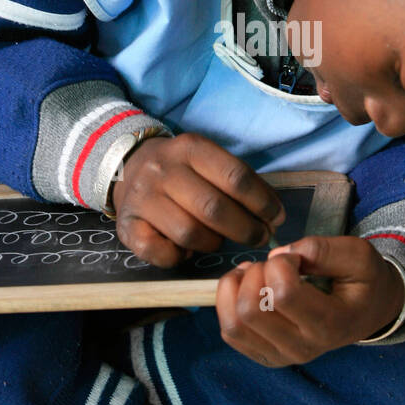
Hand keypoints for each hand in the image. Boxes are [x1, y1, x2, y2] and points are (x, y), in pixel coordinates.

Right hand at [112, 132, 285, 268]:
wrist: (128, 166)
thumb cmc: (182, 170)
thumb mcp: (208, 161)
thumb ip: (239, 183)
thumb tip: (274, 216)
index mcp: (190, 148)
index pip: (236, 177)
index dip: (262, 202)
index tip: (277, 218)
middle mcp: (163, 170)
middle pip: (214, 208)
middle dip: (246, 229)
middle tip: (259, 238)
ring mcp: (142, 198)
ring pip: (189, 233)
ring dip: (212, 243)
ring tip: (218, 240)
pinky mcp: (127, 225)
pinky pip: (161, 253)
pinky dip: (179, 257)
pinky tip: (186, 249)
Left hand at [215, 235, 404, 366]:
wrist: (368, 312)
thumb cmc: (363, 282)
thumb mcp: (359, 255)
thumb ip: (322, 249)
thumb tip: (277, 255)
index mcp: (330, 325)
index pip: (282, 294)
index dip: (280, 264)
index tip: (296, 258)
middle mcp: (303, 348)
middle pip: (250, 310)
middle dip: (256, 274)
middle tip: (275, 265)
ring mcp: (280, 356)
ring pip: (234, 324)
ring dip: (237, 288)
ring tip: (257, 273)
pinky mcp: (264, 355)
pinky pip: (229, 332)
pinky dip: (229, 302)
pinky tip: (248, 287)